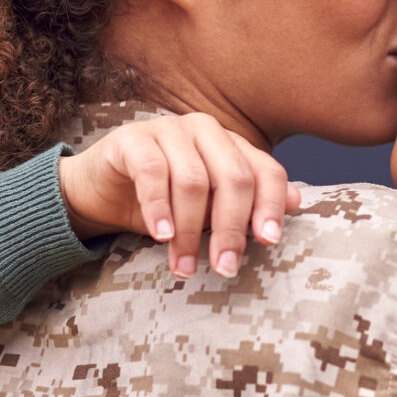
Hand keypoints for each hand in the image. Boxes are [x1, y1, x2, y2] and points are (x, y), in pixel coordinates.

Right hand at [59, 113, 300, 278]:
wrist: (101, 191)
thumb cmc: (164, 202)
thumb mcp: (208, 210)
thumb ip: (245, 205)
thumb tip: (294, 202)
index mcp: (231, 144)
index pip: (265, 170)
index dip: (270, 206)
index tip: (268, 242)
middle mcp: (205, 130)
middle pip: (233, 177)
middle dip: (231, 228)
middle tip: (225, 268)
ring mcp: (168, 129)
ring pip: (193, 180)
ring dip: (189, 231)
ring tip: (184, 267)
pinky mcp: (132, 139)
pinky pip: (152, 173)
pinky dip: (159, 209)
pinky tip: (162, 237)